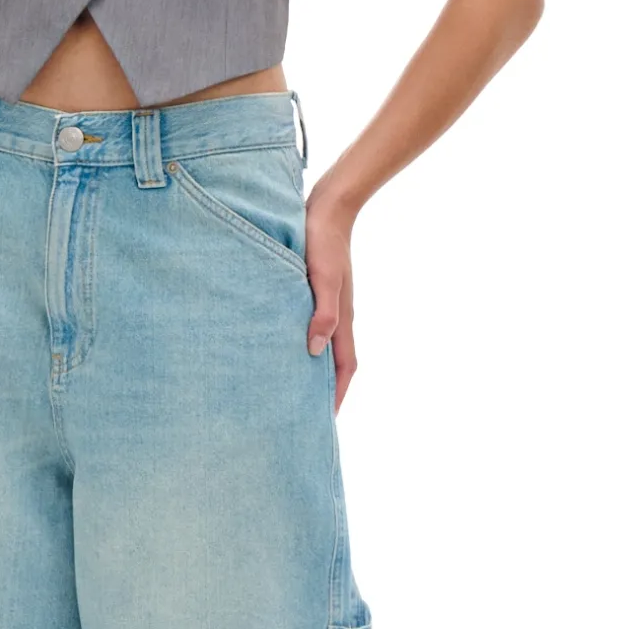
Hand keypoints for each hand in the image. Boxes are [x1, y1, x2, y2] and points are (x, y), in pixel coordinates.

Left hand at [302, 188, 357, 413]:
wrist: (326, 208)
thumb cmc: (323, 242)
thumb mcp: (323, 279)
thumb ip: (322, 313)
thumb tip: (314, 351)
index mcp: (342, 318)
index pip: (344, 367)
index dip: (337, 394)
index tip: (326, 420)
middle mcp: (337, 316)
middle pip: (334, 361)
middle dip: (325, 389)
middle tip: (306, 412)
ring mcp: (327, 304)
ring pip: (323, 345)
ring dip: (313, 368)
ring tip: (292, 387)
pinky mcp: (314, 292)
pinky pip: (312, 326)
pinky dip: (303, 343)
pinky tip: (284, 345)